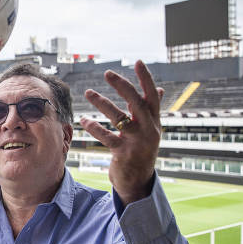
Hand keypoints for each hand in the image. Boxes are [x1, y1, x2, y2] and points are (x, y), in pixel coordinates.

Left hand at [80, 60, 162, 205]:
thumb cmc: (142, 150)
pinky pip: (107, 137)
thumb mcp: (150, 130)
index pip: (152, 96)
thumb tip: (158, 89)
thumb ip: (151, 110)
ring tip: (88, 92)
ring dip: (102, 103)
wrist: (139, 181)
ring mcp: (136, 142)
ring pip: (119, 118)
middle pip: (136, 103)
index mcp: (154, 121)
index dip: (146, 79)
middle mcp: (148, 129)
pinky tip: (83, 120)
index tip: (138, 62)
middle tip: (108, 73)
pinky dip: (94, 128)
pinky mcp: (123, 153)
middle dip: (122, 86)